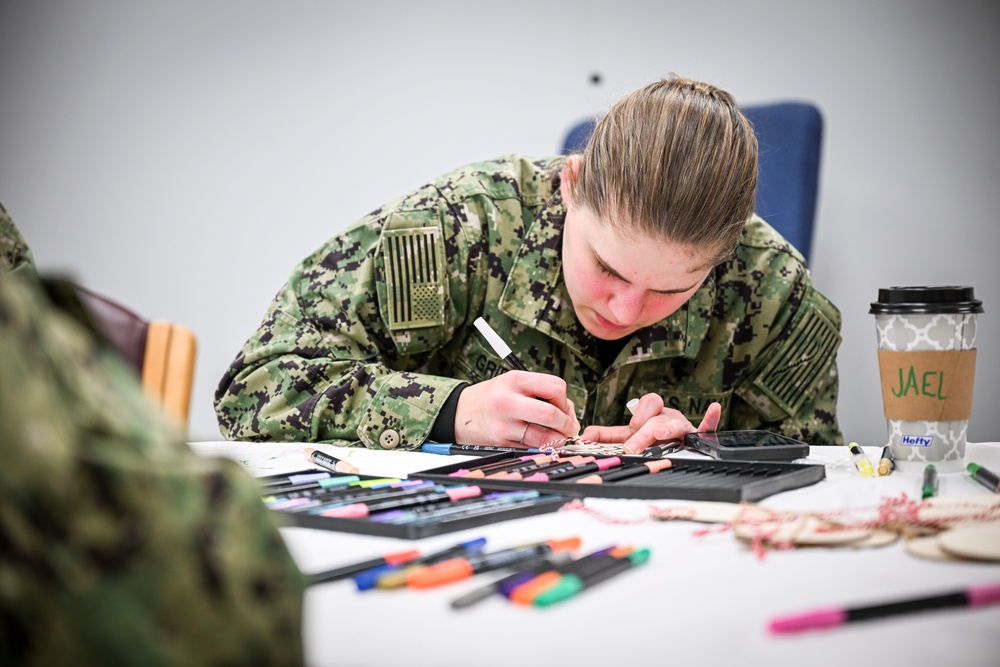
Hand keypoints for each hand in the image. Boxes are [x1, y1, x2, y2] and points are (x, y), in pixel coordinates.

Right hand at [454, 371, 579, 447]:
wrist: (461, 412)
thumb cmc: (493, 396)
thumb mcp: (514, 383)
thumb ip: (542, 393)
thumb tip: (569, 414)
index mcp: (515, 380)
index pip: (556, 388)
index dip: (565, 400)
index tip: (563, 407)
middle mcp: (508, 401)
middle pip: (551, 414)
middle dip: (567, 424)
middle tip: (568, 427)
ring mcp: (504, 424)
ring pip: (544, 437)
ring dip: (558, 439)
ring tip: (557, 436)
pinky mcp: (501, 442)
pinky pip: (532, 447)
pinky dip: (542, 446)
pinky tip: (539, 440)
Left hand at [581, 394, 721, 453]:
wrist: (674, 448)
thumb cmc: (651, 439)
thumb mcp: (628, 436)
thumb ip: (607, 436)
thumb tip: (585, 435)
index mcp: (652, 414)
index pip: (645, 405)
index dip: (637, 418)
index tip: (630, 431)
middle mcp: (668, 417)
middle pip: (657, 416)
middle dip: (644, 432)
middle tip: (633, 448)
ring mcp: (683, 426)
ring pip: (676, 423)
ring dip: (667, 429)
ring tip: (660, 434)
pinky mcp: (698, 437)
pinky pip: (707, 426)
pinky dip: (710, 419)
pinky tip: (714, 409)